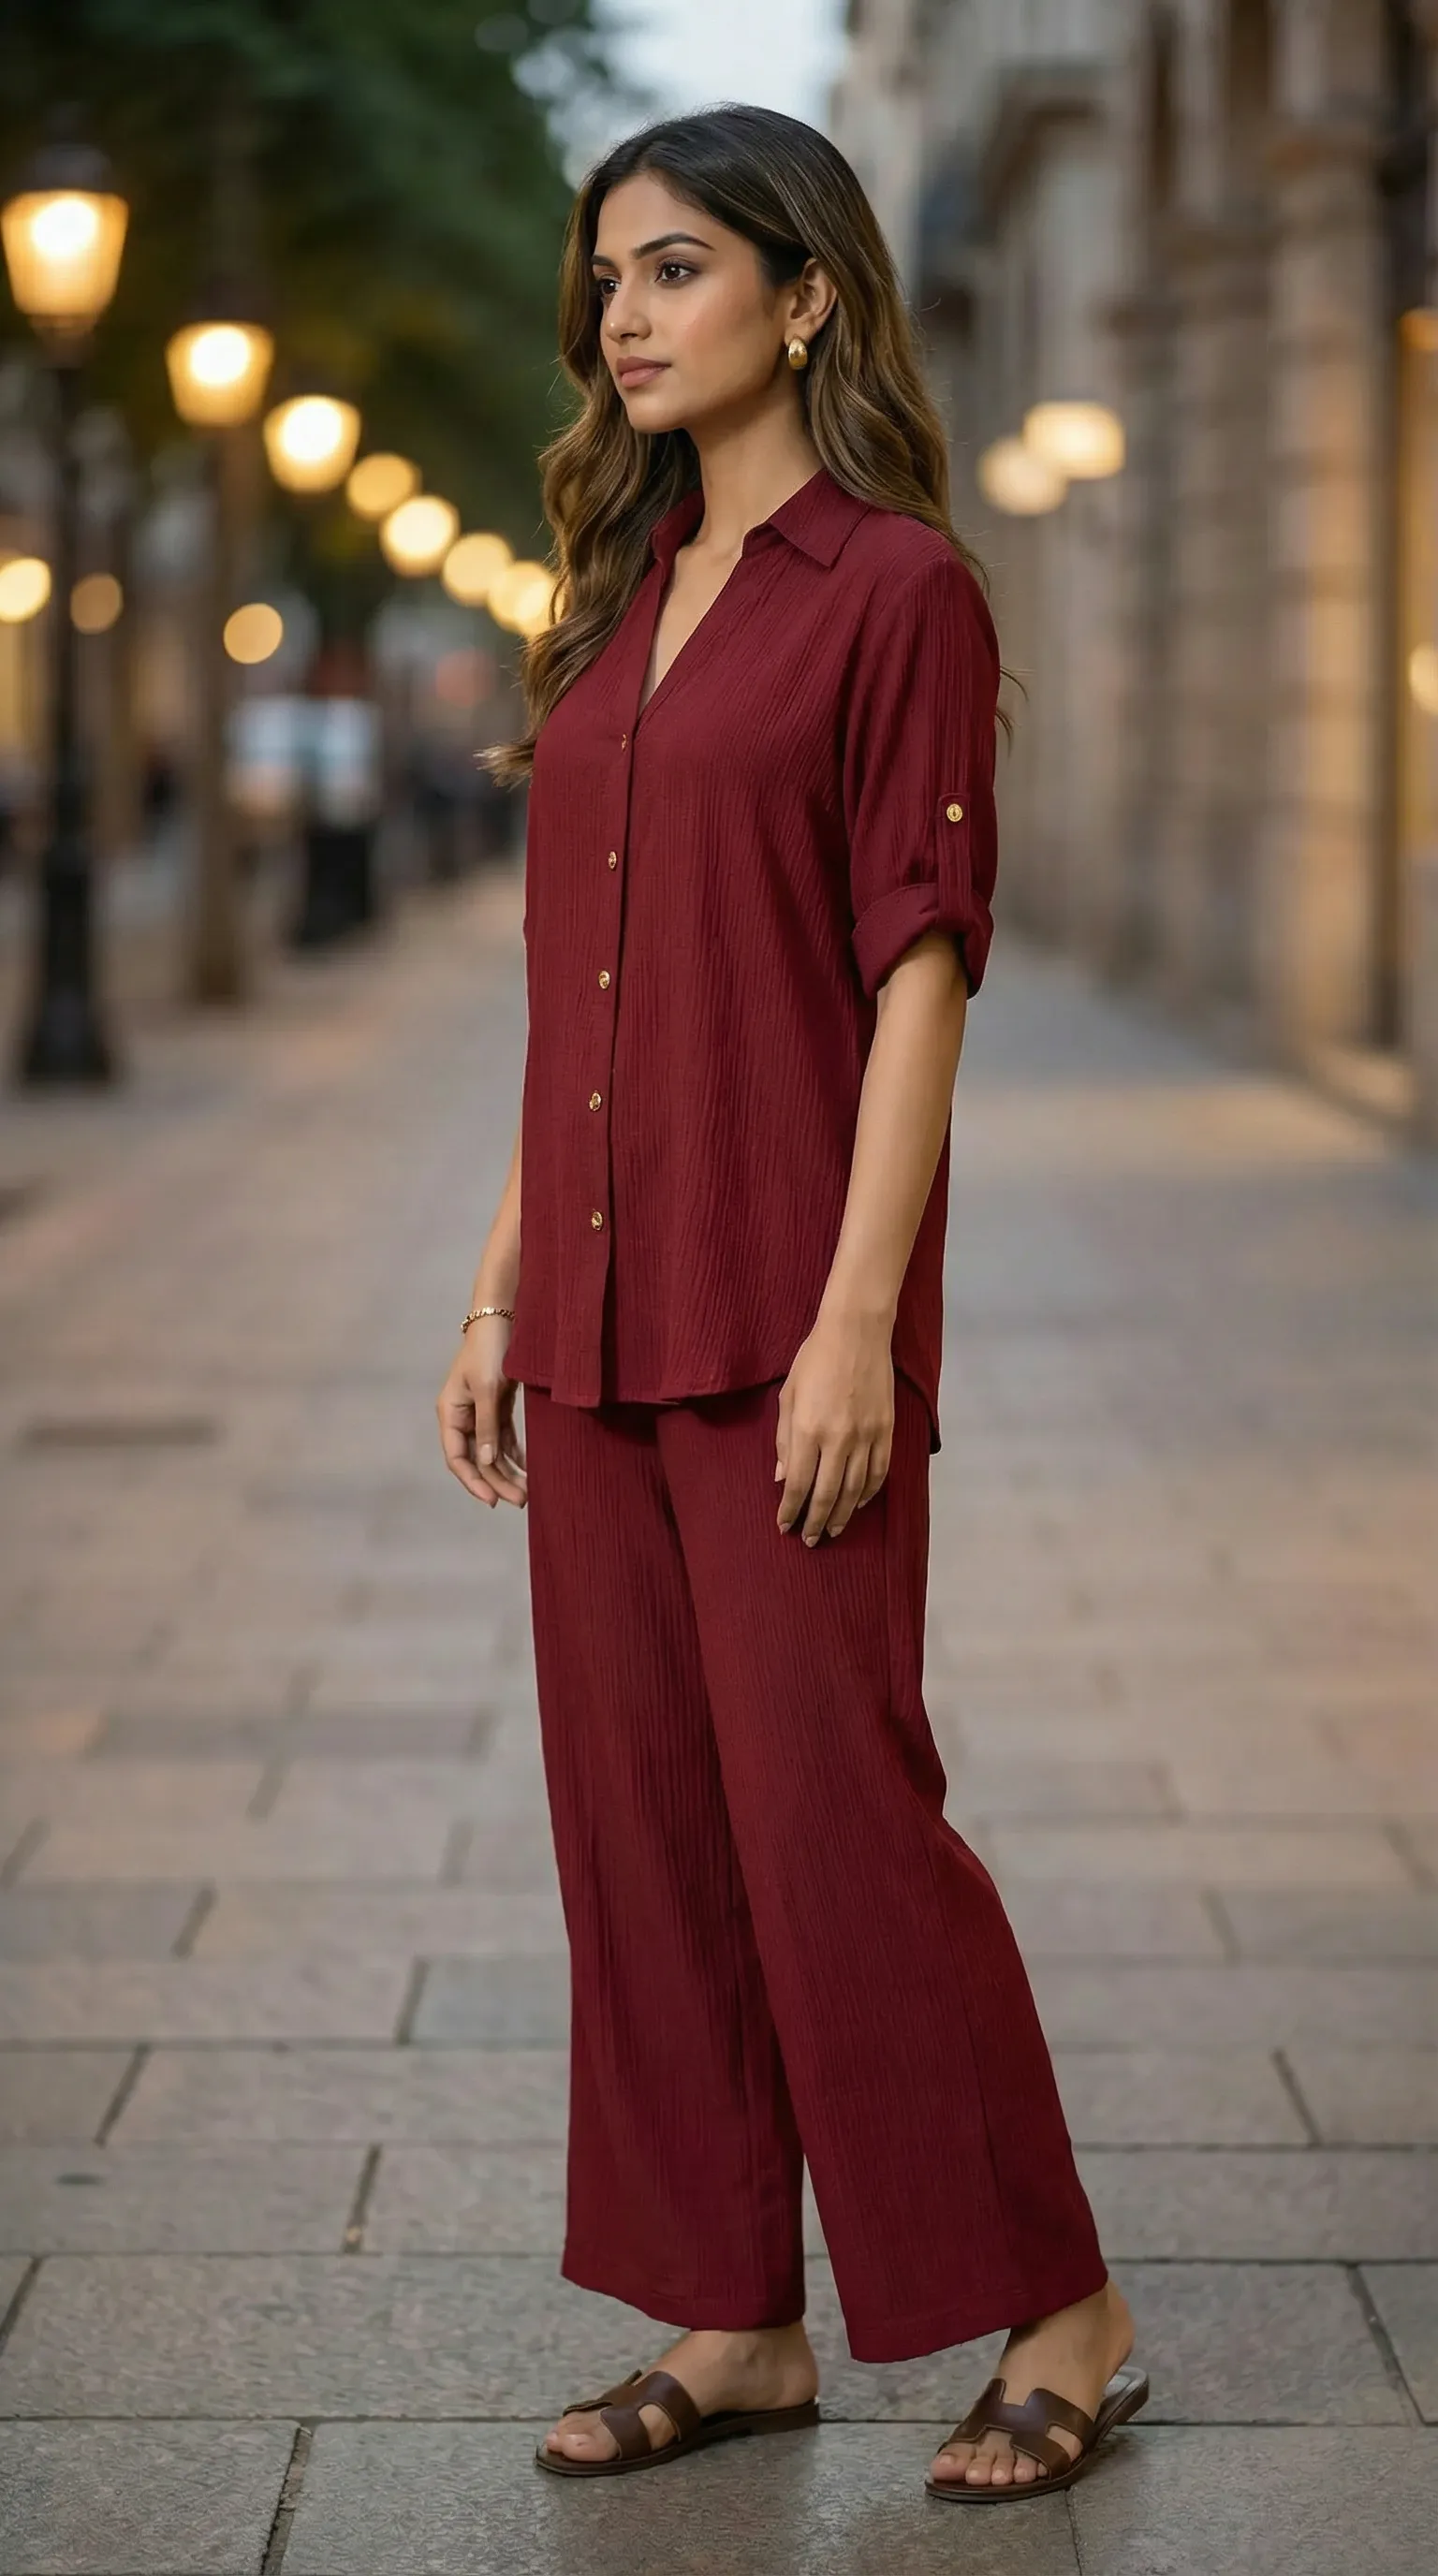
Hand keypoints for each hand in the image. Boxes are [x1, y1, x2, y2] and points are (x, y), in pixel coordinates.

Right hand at [436, 1314, 527, 1508]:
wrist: (504, 1316)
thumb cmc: (491, 1349)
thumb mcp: (488, 1389)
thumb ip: (487, 1426)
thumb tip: (485, 1462)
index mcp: (451, 1412)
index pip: (457, 1457)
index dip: (473, 1482)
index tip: (493, 1500)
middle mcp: (462, 1416)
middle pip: (477, 1459)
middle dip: (497, 1481)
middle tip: (521, 1501)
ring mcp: (479, 1411)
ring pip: (491, 1451)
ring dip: (508, 1471)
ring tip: (527, 1492)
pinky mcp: (496, 1405)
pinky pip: (503, 1438)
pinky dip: (514, 1453)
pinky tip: (527, 1469)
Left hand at [775, 1309, 893, 1542]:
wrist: (857, 1333)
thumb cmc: (814, 1360)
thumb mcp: (788, 1396)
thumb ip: (785, 1440)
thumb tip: (784, 1477)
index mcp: (809, 1430)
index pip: (799, 1484)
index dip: (791, 1509)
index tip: (785, 1525)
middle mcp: (839, 1439)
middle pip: (827, 1494)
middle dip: (816, 1522)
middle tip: (810, 1539)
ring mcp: (867, 1436)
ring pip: (855, 1489)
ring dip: (842, 1514)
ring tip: (833, 1529)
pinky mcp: (886, 1430)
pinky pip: (878, 1472)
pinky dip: (868, 1493)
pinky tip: (858, 1503)